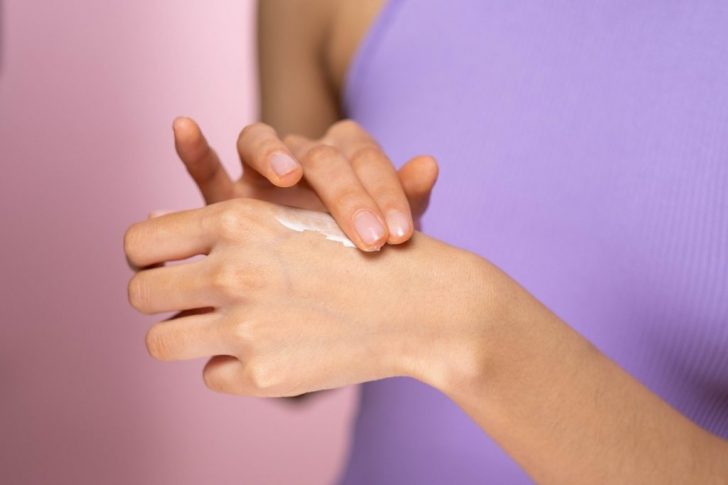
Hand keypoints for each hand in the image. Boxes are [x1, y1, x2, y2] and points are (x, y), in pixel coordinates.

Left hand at [124, 198, 487, 396]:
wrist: (422, 302)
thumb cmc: (357, 248)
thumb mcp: (293, 213)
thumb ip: (220, 218)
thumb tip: (152, 220)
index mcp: (236, 218)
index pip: (139, 241)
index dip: (145, 257)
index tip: (163, 266)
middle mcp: (232, 271)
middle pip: (140, 292)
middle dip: (161, 297)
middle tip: (191, 301)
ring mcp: (246, 327)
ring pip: (161, 341)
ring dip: (187, 337)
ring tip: (224, 329)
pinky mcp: (264, 376)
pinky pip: (213, 375)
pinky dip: (236, 367)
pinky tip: (276, 349)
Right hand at [172, 117, 438, 250]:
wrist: (324, 285)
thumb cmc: (360, 253)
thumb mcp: (389, 232)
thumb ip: (408, 198)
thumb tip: (430, 163)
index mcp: (348, 157)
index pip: (367, 159)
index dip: (385, 192)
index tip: (399, 236)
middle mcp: (305, 155)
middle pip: (321, 154)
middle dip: (347, 194)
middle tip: (369, 239)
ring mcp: (262, 172)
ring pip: (261, 141)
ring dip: (272, 153)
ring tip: (285, 174)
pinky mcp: (225, 197)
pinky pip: (205, 168)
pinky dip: (194, 148)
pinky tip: (184, 127)